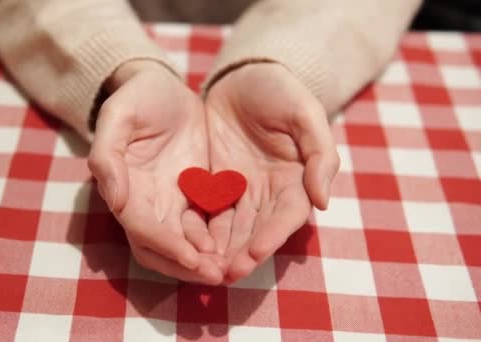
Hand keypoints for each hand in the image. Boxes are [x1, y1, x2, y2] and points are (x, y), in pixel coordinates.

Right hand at [88, 60, 223, 283]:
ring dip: (206, 260)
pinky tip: (244, 244)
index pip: (141, 228)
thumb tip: (114, 200)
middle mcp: (147, 203)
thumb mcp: (118, 115)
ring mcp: (173, 201)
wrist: (162, 86)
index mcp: (126, 188)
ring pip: (187, 243)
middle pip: (162, 248)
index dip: (165, 245)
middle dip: (186, 265)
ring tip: (234, 267)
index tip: (192, 258)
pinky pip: (209, 225)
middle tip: (217, 275)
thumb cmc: (136, 97)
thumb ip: (108, 155)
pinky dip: (222, 240)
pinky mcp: (197, 194)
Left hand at [205, 63, 339, 282]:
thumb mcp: (305, 112)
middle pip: (257, 229)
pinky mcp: (214, 183)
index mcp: (295, 178)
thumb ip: (320, 153)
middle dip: (242, 253)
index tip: (256, 252)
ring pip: (231, 226)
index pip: (287, 214)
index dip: (273, 235)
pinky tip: (187, 244)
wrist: (243, 75)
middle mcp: (268, 191)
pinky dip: (199, 228)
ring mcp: (239, 189)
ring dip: (220, 249)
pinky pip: (206, 209)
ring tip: (205, 269)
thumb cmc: (280, 90)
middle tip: (224, 274)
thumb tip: (323, 202)